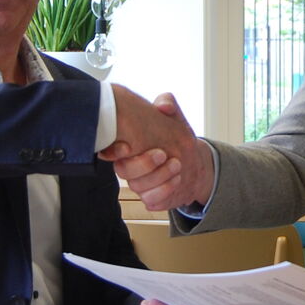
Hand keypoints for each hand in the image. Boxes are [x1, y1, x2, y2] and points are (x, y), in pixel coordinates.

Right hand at [102, 90, 214, 209]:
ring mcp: (139, 183)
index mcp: (129, 146)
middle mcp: (130, 166)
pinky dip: (165, 190)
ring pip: (137, 186)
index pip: (110, 149)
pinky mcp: (151, 198)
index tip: (127, 146)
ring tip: (176, 165)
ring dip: (159, 176)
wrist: (194, 163)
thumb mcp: (175, 118)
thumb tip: (163, 106)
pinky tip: (176, 179)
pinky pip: (151, 200)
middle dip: (143, 163)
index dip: (113, 150)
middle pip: (123, 170)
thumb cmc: (178, 139)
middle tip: (162, 154)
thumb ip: (168, 104)